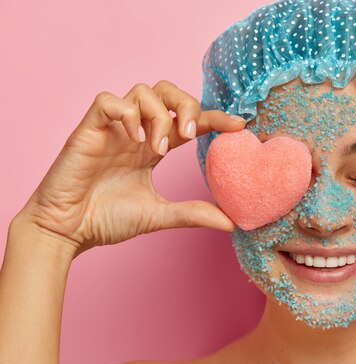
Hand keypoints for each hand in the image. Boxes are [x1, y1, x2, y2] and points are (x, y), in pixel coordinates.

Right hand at [16, 80, 245, 258]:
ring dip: (158, 115)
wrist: (68, 231)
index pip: (188, 120)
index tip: (239, 125)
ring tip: (157, 148)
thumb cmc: (107, 219)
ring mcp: (113, 128)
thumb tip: (232, 223)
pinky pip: (108, 101)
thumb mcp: (159, 215)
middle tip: (189, 134)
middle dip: (186, 105)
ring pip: (142, 91)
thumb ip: (193, 214)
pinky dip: (127, 114)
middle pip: (167, 91)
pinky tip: (135, 140)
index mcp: (153, 146)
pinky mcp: (88, 129)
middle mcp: (136, 131)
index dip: (214, 118)